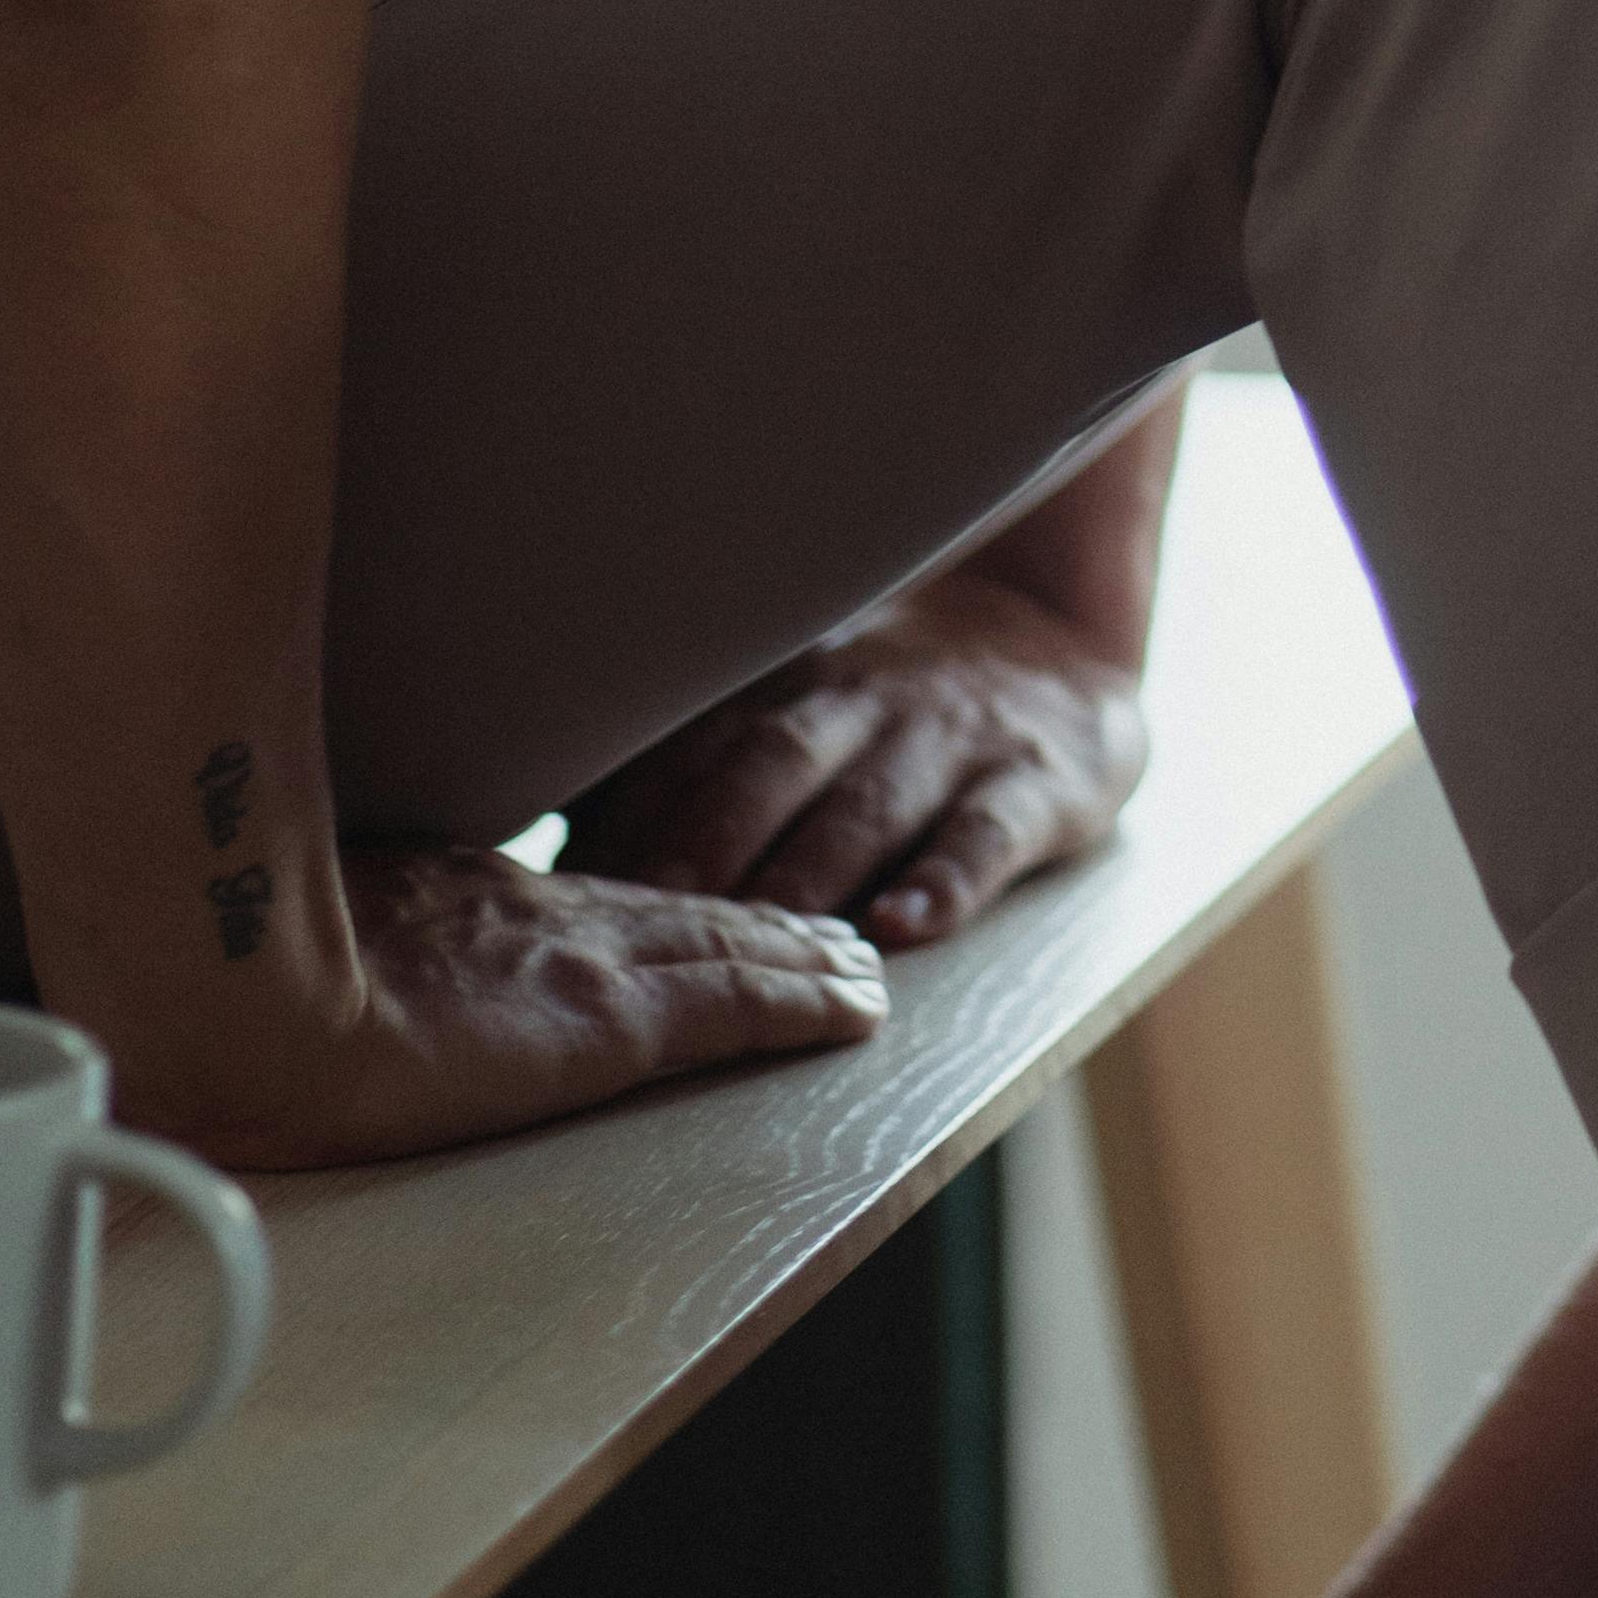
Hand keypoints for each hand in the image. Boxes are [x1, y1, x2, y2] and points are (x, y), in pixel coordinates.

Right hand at [140, 838, 884, 1173]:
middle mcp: (528, 918)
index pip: (575, 903)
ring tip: (859, 962)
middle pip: (669, 909)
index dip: (646, 904)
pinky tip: (856, 1009)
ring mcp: (575, 964)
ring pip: (724, 946)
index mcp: (446, 903)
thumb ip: (310, 941)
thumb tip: (262, 965)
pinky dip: (804, 1000)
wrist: (229, 1014)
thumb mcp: (273, 937)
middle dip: (751, 917)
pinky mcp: (610, 1018)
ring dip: (798, 953)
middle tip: (826, 926)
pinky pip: (737, 1001)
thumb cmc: (218, 985)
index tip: (689, 903)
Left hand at [568, 551, 1149, 953]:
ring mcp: (947, 742)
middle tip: (636, 923)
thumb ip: (683, 773)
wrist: (1062, 652)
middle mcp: (856, 705)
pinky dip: (949, 878)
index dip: (623, 821)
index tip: (556, 893)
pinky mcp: (1037, 782)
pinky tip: (909, 927)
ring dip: (807, 874)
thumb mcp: (789, 710)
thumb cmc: (885, 715)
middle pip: (763, 773)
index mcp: (779, 691)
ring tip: (758, 944)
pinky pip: (989, 831)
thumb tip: (536, 861)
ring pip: (865, 808)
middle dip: (697, 848)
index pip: (686, 753)